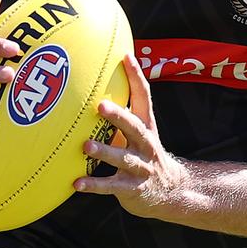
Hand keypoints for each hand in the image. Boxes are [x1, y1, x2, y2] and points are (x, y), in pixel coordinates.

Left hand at [75, 53, 186, 219]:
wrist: (170, 191)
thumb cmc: (143, 155)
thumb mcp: (138, 133)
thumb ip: (120, 115)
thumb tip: (93, 87)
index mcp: (146, 126)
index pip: (144, 97)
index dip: (136, 77)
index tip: (126, 56)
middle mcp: (146, 144)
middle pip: (134, 127)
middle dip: (118, 116)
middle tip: (100, 105)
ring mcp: (141, 167)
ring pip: (123, 158)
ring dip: (105, 152)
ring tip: (86, 146)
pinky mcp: (132, 188)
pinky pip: (111, 186)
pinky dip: (94, 185)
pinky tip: (76, 183)